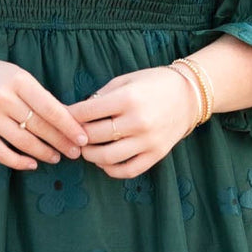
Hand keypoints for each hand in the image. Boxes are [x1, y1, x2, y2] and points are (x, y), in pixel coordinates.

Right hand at [0, 51, 87, 170]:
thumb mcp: (17, 75)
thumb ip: (39, 96)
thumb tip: (69, 120)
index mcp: (18, 80)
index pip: (50, 108)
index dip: (69, 126)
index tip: (84, 138)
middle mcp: (3, 98)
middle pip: (40, 127)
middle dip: (62, 142)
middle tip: (76, 152)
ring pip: (23, 142)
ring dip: (44, 152)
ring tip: (57, 157)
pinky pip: (1, 153)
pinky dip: (19, 162)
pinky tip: (33, 164)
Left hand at [68, 64, 198, 178]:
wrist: (189, 95)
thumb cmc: (153, 84)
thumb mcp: (125, 80)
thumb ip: (100, 96)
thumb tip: (76, 113)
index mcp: (128, 99)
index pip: (87, 112)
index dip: (69, 115)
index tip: (61, 117)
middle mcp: (138, 121)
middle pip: (93, 136)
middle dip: (77, 136)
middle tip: (71, 134)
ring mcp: (148, 141)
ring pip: (107, 157)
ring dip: (90, 155)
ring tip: (86, 149)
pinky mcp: (156, 155)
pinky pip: (128, 170)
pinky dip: (111, 169)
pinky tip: (104, 161)